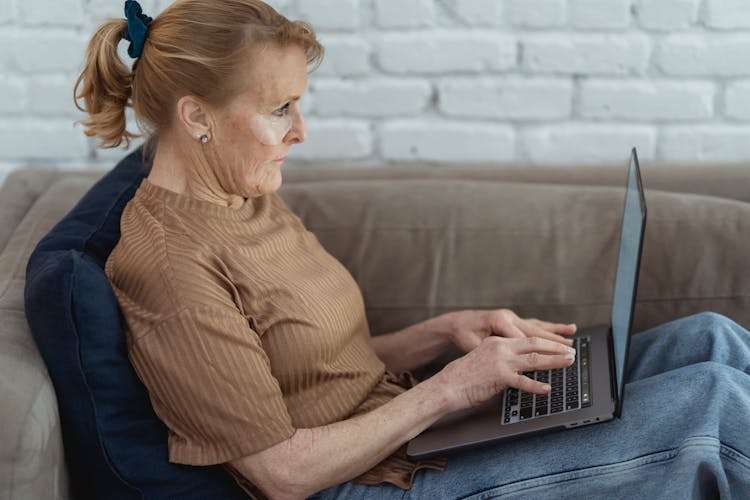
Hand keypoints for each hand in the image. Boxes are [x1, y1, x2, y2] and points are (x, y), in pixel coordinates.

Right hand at [434, 335, 576, 411]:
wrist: (448, 385)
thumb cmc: (464, 376)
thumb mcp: (484, 360)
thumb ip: (501, 360)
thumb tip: (519, 368)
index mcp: (497, 342)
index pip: (527, 338)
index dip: (546, 341)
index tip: (559, 344)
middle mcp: (501, 347)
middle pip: (535, 344)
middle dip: (556, 347)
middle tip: (571, 350)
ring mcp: (501, 361)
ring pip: (534, 359)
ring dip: (555, 361)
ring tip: (568, 362)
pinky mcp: (500, 376)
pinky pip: (523, 381)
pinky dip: (537, 385)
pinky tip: (547, 388)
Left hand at [444, 309, 576, 352]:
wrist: (456, 322)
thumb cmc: (463, 335)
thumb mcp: (471, 345)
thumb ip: (488, 353)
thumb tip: (505, 366)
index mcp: (498, 321)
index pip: (521, 339)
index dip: (534, 352)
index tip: (548, 362)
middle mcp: (508, 317)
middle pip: (534, 332)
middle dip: (553, 343)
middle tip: (569, 351)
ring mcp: (512, 317)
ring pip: (538, 327)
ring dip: (556, 334)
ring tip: (573, 337)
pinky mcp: (515, 320)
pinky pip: (536, 325)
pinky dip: (552, 328)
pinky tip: (567, 328)